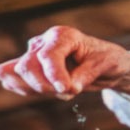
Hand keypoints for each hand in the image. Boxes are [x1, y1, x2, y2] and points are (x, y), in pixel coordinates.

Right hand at [0, 26, 129, 105]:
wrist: (106, 66)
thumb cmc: (107, 59)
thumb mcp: (105, 65)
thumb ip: (87, 75)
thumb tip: (71, 87)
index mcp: (63, 36)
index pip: (48, 55)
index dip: (53, 75)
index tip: (66, 90)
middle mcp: (45, 42)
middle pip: (28, 65)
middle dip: (44, 85)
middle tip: (68, 93)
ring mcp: (36, 55)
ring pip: (22, 75)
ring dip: (41, 89)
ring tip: (64, 91)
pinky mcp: (35, 69)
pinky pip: (21, 80)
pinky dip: (22, 88)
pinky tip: (24, 89)